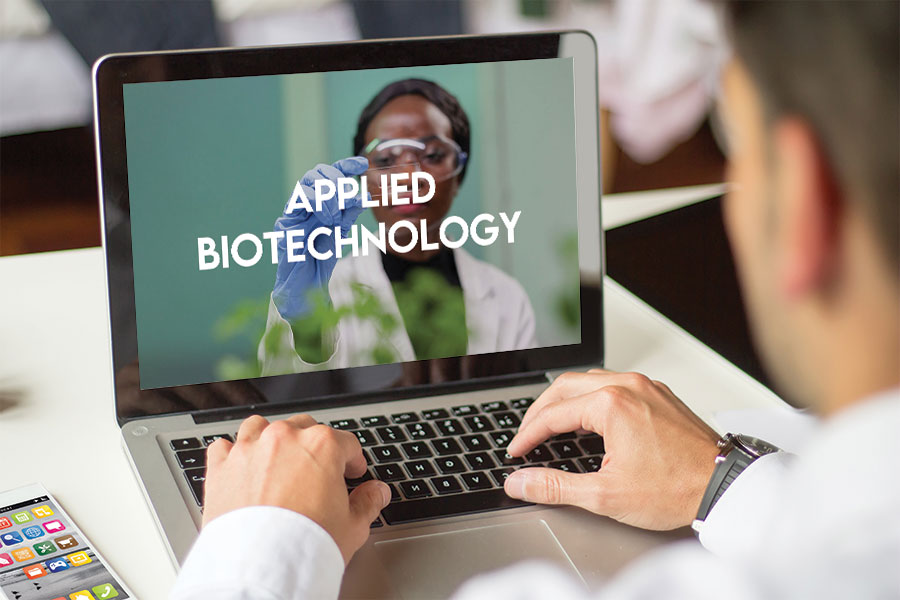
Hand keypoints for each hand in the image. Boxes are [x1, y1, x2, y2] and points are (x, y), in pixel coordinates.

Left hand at [203, 414, 389, 563]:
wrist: (261, 568)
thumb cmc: (306, 546)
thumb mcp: (352, 527)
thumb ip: (368, 502)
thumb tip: (377, 492)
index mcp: (322, 446)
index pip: (346, 443)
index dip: (353, 460)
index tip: (352, 472)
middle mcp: (284, 438)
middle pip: (304, 426)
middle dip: (313, 445)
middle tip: (318, 470)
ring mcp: (249, 449)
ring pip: (261, 427)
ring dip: (272, 439)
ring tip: (278, 460)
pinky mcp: (221, 467)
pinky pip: (225, 447)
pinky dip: (233, 454)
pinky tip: (242, 468)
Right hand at [272, 157, 367, 321]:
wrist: (307, 285)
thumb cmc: (321, 257)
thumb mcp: (341, 231)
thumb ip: (349, 213)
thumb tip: (363, 195)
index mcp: (319, 201)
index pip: (330, 174)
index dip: (345, 165)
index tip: (362, 164)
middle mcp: (305, 203)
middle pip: (316, 172)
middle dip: (335, 181)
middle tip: (347, 200)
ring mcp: (293, 212)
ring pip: (305, 184)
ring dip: (326, 196)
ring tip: (335, 218)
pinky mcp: (285, 225)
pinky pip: (297, 204)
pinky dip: (315, 207)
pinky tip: (326, 222)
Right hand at [504, 369, 718, 529]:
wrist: (724, 486)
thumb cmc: (676, 489)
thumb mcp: (605, 495)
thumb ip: (555, 486)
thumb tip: (521, 481)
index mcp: (611, 403)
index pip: (552, 414)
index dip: (528, 434)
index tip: (517, 451)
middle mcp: (628, 385)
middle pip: (565, 386)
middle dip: (540, 410)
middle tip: (526, 434)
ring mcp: (646, 387)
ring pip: (590, 380)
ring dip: (565, 399)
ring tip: (551, 422)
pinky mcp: (659, 394)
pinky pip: (615, 383)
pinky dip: (591, 397)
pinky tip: (589, 416)